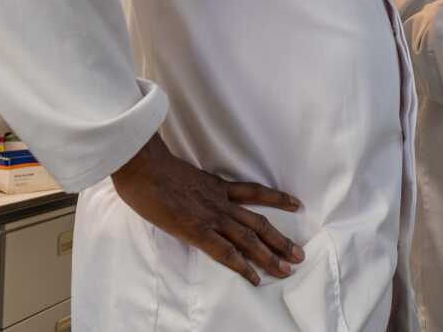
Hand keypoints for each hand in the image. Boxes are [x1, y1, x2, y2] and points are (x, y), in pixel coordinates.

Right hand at [112, 134, 304, 285]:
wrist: (143, 166)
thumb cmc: (153, 167)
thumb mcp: (183, 173)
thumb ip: (194, 185)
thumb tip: (192, 192)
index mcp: (217, 186)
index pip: (255, 192)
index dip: (277, 198)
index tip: (295, 204)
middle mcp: (221, 202)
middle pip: (259, 223)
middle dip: (281, 240)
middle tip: (299, 254)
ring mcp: (212, 216)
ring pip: (250, 239)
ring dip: (270, 256)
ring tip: (288, 269)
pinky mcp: (198, 230)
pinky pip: (226, 252)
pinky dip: (242, 266)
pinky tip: (255, 278)